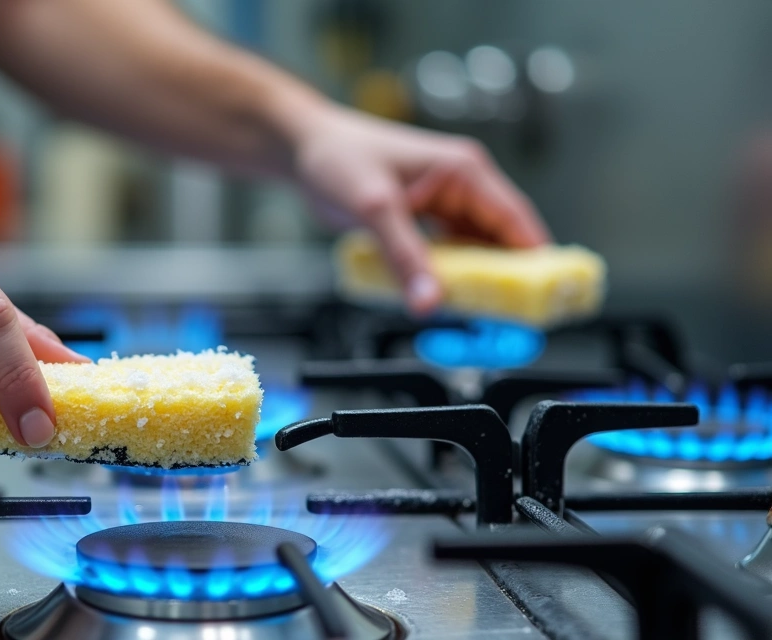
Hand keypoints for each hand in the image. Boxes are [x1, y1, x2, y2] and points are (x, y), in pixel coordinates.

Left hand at [292, 105, 548, 313]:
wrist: (303, 148)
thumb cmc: (338, 156)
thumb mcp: (375, 208)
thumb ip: (404, 256)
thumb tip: (429, 301)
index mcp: (463, 171)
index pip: (514, 219)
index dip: (534, 260)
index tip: (543, 297)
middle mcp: (460, 186)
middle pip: (499, 240)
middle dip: (505, 280)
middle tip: (509, 321)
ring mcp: (442, 203)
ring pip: (473, 251)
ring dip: (475, 282)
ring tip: (481, 318)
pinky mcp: (422, 220)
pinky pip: (446, 255)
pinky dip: (447, 277)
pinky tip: (444, 298)